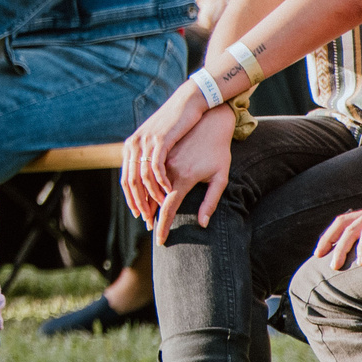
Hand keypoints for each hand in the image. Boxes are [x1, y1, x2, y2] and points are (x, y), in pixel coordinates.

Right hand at [123, 103, 236, 243]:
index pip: (168, 208)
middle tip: (150, 230)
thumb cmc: (219, 150)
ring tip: (144, 215)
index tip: (160, 241)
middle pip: (151, 198)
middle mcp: (166, 168)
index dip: (163, 226)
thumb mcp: (220, 177)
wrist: (209, 120)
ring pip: (143, 185)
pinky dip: (141, 185)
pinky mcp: (154, 150)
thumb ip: (211, 201)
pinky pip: (143, 171)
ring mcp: (158, 158)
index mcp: (183, 177)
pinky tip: (143, 194)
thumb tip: (202, 223)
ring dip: (141, 201)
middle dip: (149, 216)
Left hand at [126, 84, 214, 207]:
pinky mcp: (159, 139)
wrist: (189, 102)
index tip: (140, 214)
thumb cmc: (177, 125)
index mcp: (132, 147)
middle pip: (130, 181)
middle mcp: (134, 145)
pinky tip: (168, 193)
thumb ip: (151, 158)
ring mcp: (146, 142)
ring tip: (160, 208)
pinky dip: (161, 182)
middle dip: (139, 203)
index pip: (126, 179)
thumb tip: (148, 177)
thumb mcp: (158, 141)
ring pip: (142, 176)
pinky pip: (156, 166)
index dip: (131, 199)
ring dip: (151, 195)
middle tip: (148, 219)